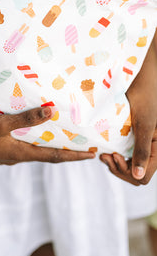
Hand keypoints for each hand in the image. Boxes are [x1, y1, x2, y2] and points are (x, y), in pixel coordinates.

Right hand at [0, 106, 95, 164]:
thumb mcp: (0, 124)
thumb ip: (25, 119)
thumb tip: (50, 113)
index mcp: (20, 153)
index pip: (54, 156)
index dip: (74, 156)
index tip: (92, 155)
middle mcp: (16, 157)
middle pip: (46, 155)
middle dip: (65, 152)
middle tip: (82, 147)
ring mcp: (5, 155)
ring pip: (33, 151)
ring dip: (49, 147)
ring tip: (61, 138)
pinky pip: (22, 147)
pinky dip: (34, 142)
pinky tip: (32, 133)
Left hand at [100, 31, 156, 184]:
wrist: (138, 78)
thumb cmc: (144, 97)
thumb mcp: (143, 124)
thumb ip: (142, 150)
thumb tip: (139, 177)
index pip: (144, 177)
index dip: (127, 172)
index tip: (112, 157)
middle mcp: (152, 148)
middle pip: (135, 174)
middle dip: (119, 170)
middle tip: (105, 157)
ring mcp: (142, 143)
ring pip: (129, 166)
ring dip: (116, 164)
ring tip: (104, 155)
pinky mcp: (133, 137)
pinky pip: (125, 154)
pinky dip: (115, 155)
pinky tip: (106, 149)